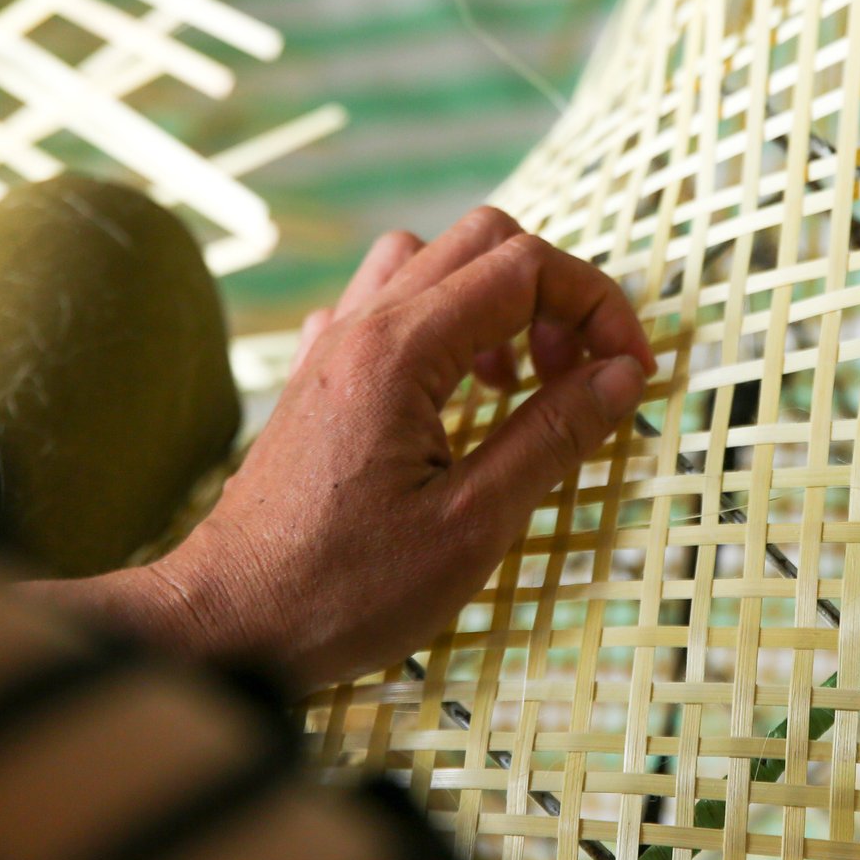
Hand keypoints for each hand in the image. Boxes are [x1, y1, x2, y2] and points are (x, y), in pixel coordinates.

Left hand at [125, 206, 654, 691]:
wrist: (227, 618)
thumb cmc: (343, 588)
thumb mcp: (471, 525)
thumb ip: (552, 436)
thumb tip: (624, 374)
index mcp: (401, 352)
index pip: (524, 267)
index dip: (597, 305)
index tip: (631, 372)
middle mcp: (360, 325)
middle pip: (481, 240)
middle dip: (550, 293)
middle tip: (573, 375)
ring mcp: (329, 343)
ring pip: (425, 260)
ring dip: (488, 300)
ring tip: (506, 383)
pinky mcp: (313, 373)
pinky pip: (380, 303)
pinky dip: (433, 323)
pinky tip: (441, 394)